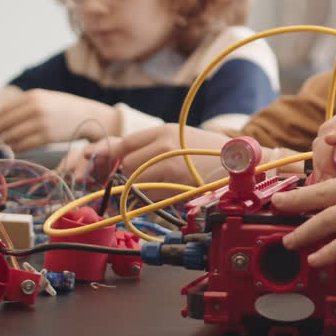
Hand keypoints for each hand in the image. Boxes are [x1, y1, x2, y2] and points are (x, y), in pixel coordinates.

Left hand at [0, 89, 116, 151]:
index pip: (5, 110)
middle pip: (6, 123)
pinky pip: (24, 145)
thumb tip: (0, 119)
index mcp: (33, 96)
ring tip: (5, 144)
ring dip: (6, 141)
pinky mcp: (47, 137)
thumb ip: (25, 105)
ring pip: (13, 135)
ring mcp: (41, 123)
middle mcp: (36, 108)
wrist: (87, 117)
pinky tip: (16, 149)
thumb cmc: (63, 109)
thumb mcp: (45, 99)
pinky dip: (17, 148)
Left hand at [62, 124, 233, 185]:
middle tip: (119, 187)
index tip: (91, 166)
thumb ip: (155, 149)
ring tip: (145, 193)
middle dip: (120, 177)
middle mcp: (161, 145)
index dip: (104, 157)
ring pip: (133, 182)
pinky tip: (159, 200)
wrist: (244, 164)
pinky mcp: (175, 185)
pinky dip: (148, 203)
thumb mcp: (182, 141)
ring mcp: (167, 165)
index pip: (121, 143)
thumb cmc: (216, 155)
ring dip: (134, 192)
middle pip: (123, 164)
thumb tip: (124, 163)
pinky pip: (149, 198)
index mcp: (162, 132)